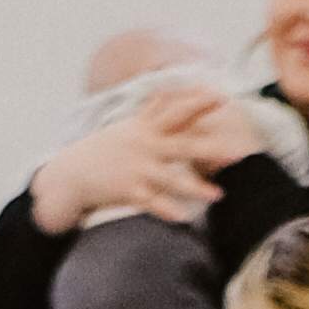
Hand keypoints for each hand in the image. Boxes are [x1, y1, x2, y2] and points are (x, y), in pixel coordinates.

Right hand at [31, 100, 220, 237]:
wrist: (71, 172)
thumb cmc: (102, 149)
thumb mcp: (126, 127)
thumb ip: (150, 112)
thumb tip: (163, 92)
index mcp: (146, 129)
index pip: (176, 113)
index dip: (199, 104)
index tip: (222, 97)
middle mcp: (144, 147)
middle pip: (182, 146)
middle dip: (210, 149)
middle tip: (237, 152)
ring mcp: (136, 169)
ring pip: (171, 178)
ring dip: (195, 187)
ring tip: (218, 195)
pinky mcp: (127, 190)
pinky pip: (151, 202)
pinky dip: (165, 209)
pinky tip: (182, 217)